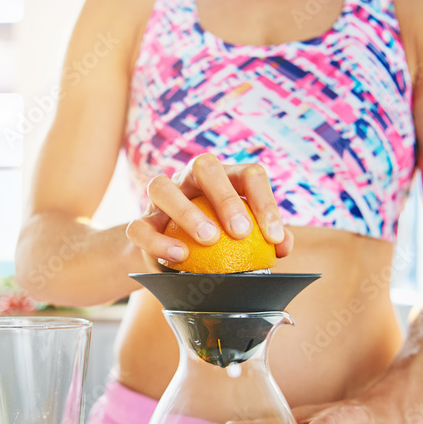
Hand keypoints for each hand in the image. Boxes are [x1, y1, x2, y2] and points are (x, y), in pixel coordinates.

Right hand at [126, 153, 292, 267]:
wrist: (174, 257)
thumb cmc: (219, 244)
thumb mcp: (244, 240)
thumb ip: (265, 239)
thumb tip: (283, 245)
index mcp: (224, 178)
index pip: (249, 174)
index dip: (265, 202)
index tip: (274, 237)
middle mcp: (190, 179)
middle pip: (204, 165)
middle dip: (225, 196)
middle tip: (241, 231)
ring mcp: (160, 197)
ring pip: (161, 186)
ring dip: (186, 212)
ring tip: (209, 239)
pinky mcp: (140, 221)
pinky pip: (139, 227)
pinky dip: (159, 242)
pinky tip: (181, 258)